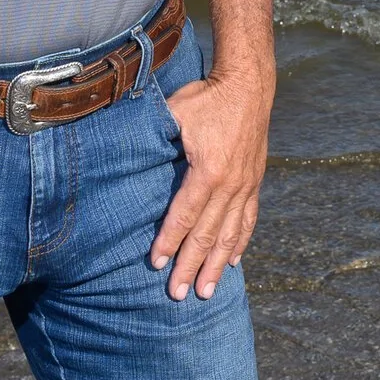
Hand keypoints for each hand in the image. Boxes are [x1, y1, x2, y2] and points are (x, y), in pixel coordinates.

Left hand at [149, 72, 272, 299]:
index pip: (184, 215)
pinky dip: (241, 243)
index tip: (155, 263)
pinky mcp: (255, 181)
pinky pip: (248, 219)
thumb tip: (125, 153)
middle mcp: (230, 184)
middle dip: (191, 266)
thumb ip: (157, 137)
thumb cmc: (206, 97)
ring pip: (230, 234)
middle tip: (178, 294)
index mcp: (208, 170)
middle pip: (207, 234)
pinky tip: (233, 262)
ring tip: (207, 291)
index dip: (169, 241)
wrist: (248, 84)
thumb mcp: (176, 113)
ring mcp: (246, 185)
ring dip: (217, 265)